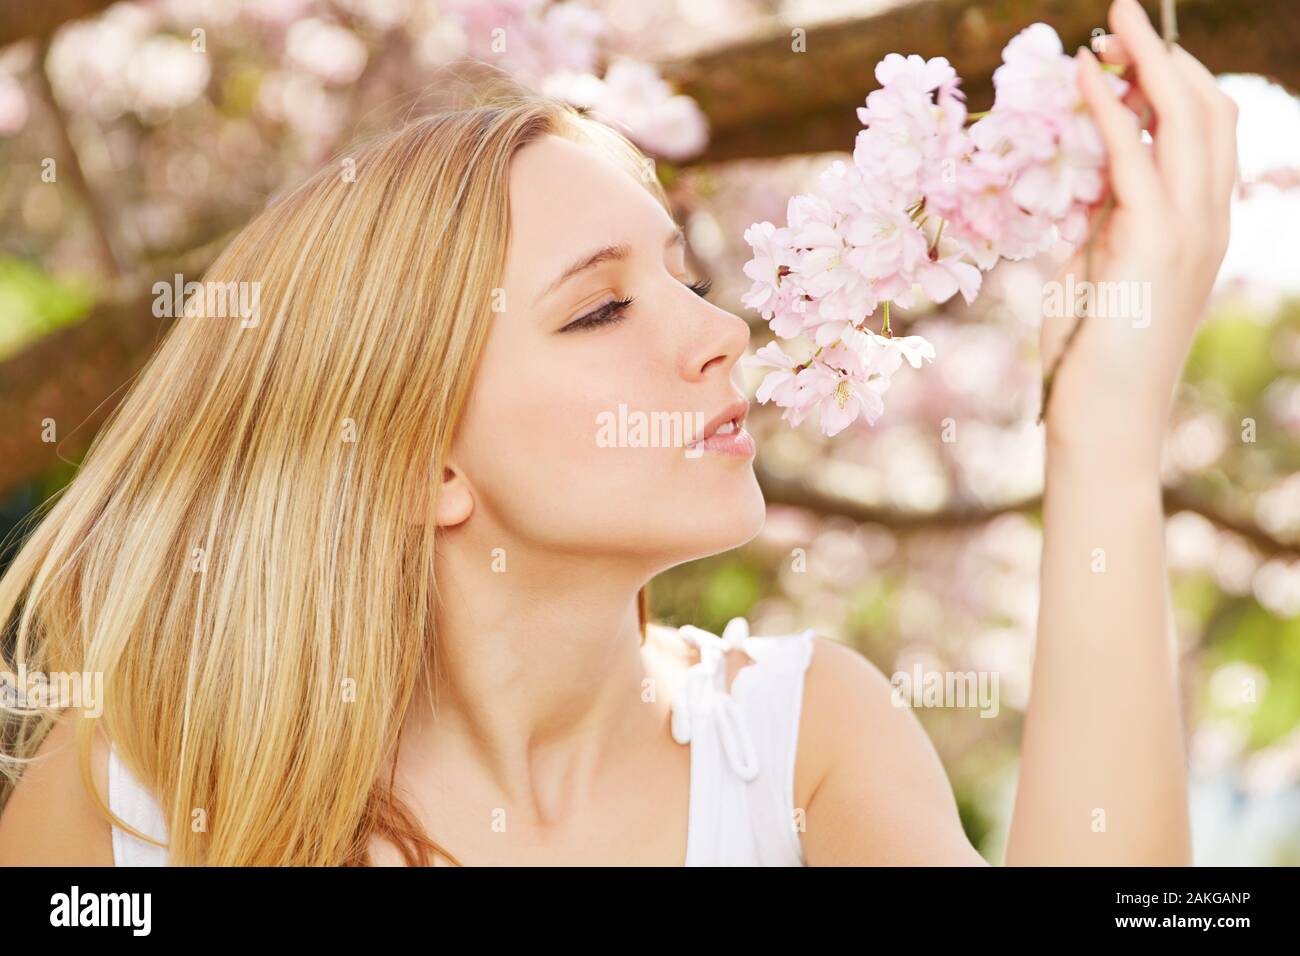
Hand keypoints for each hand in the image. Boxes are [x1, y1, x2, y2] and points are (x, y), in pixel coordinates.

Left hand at [1039, 0, 1237, 462]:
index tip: (1122, 50)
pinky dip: (1112, 108)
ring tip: (1112, 21)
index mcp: (1199, 226)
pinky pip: (1137, 157)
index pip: (1203, 132)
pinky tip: (1086, 75)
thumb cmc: (1092, 359)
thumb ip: (1102, 224)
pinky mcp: (1155, 245)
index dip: (1169, 81)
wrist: (1104, 423)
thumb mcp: (1097, 272)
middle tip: (1122, 13)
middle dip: (1165, 53)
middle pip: (1207, 109)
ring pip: (1188, 119)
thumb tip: (1087, 180)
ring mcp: (1192, 231)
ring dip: (1147, 61)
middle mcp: (1208, 220)